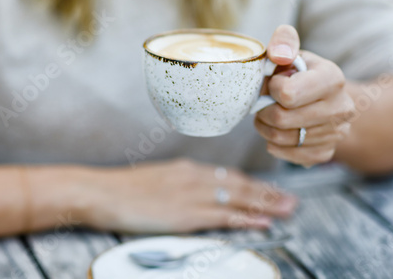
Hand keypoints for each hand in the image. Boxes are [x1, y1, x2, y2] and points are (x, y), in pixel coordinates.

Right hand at [78, 158, 296, 233]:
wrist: (101, 192)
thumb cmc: (124, 188)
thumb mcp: (157, 179)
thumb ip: (180, 184)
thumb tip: (198, 192)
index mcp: (188, 169)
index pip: (230, 176)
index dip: (253, 184)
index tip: (269, 189)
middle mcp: (196, 178)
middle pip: (241, 185)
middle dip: (268, 193)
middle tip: (291, 200)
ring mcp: (193, 195)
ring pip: (239, 199)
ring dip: (266, 204)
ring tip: (287, 210)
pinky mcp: (186, 214)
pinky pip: (224, 217)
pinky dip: (246, 220)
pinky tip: (262, 222)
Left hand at [255, 25, 354, 166]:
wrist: (321, 98)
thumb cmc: (299, 73)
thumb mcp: (292, 51)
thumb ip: (283, 42)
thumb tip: (279, 54)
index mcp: (332, 78)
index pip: (287, 94)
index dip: (270, 89)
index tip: (272, 84)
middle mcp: (341, 107)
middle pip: (282, 119)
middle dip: (263, 111)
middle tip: (261, 105)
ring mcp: (337, 132)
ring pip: (283, 139)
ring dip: (265, 129)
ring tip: (265, 117)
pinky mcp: (328, 151)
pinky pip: (292, 157)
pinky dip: (276, 147)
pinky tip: (275, 134)